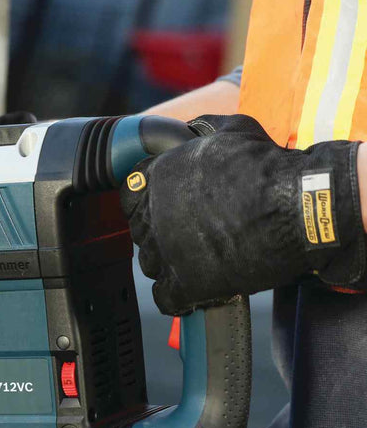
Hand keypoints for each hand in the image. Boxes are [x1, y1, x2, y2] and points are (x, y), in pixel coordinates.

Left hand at [119, 114, 365, 314]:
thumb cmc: (269, 168)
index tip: (162, 209)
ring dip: (169, 262)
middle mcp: (154, 214)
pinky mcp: (187, 283)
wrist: (297, 208)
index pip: (130, 194)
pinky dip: (177, 296)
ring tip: (198, 258)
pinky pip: (166, 297)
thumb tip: (192, 130)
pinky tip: (195, 288)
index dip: (146, 202)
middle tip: (189, 234)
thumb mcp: (232, 130)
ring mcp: (167, 250)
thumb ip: (203, 130)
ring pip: (151, 263)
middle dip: (161, 232)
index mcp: (158, 177)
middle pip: (141, 230)